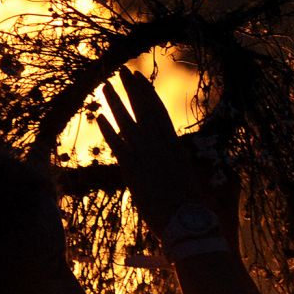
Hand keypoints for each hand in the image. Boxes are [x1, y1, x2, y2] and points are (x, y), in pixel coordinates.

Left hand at [96, 68, 218, 235]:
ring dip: (116, 102)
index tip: (140, 81)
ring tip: (105, 85)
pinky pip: (118, 145)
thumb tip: (182, 166)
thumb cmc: (194, 209)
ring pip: (128, 122)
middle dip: (133, 89)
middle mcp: (161, 146)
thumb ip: (182, 168)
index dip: (149, 95)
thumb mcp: (190, 181)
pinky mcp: (134, 170)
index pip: (160, 113)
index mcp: (176, 146)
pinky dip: (108, 130)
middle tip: (123, 71)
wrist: (188, 223)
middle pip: (144, 110)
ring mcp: (147, 156)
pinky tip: (99, 116)